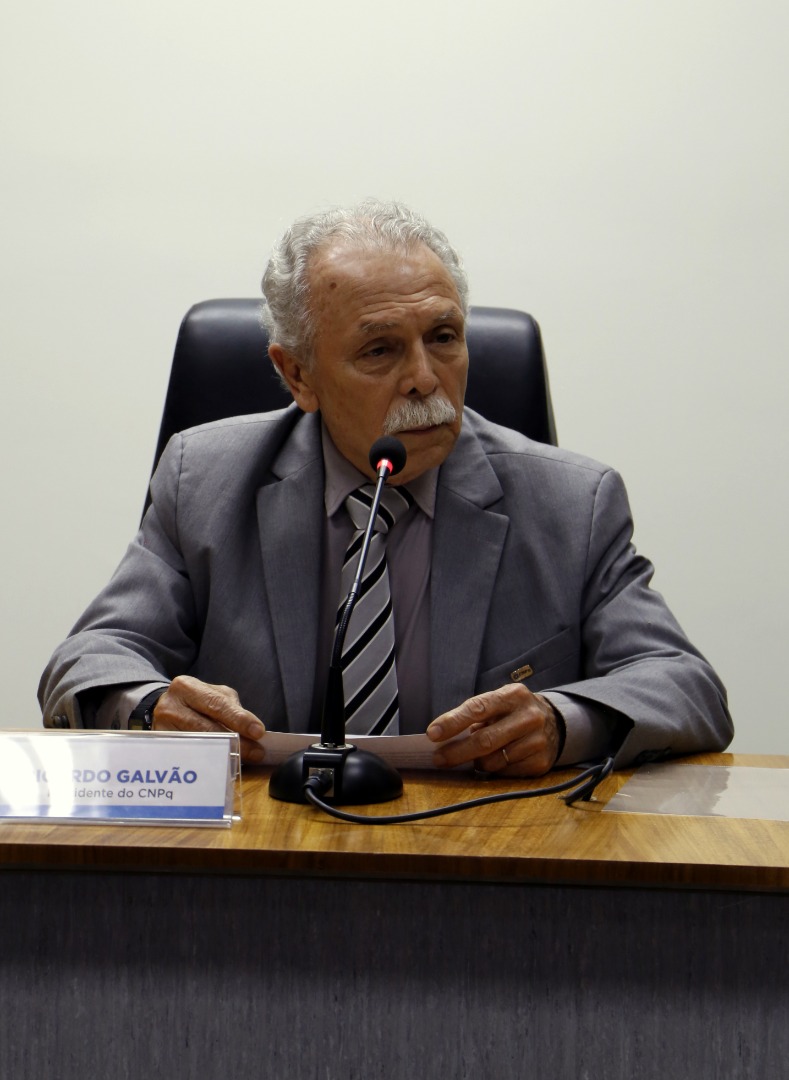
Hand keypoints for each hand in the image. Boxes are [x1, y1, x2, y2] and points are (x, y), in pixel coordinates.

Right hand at [152, 675, 265, 764]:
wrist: (165, 708)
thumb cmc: (196, 701)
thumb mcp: (214, 695)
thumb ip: (232, 708)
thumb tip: (252, 732)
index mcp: (186, 687)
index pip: (216, 704)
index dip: (238, 719)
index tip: (258, 732)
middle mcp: (170, 705)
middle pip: (206, 728)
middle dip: (235, 741)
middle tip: (256, 752)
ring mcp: (162, 727)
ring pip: (197, 745)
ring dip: (223, 754)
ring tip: (243, 760)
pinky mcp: (161, 746)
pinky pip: (188, 756)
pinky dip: (207, 761)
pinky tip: (222, 765)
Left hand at [426, 683, 560, 775]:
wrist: (555, 723)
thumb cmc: (513, 712)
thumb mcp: (498, 703)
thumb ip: (474, 715)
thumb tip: (443, 737)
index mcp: (513, 695)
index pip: (478, 709)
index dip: (453, 722)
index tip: (433, 734)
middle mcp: (529, 717)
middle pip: (485, 740)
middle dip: (457, 752)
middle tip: (438, 758)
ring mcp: (537, 740)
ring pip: (494, 761)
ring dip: (476, 762)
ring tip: (472, 757)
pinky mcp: (541, 762)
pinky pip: (506, 773)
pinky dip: (494, 770)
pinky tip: (495, 761)